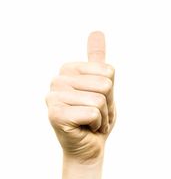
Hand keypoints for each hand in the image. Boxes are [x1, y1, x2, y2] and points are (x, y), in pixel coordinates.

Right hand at [47, 31, 114, 161]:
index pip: (108, 71)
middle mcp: (56, 80)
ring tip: (91, 121)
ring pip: (99, 99)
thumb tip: (97, 31)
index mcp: (68, 69)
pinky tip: (85, 128)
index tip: (99, 100)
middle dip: (108, 104)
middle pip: (105, 84)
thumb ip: (97, 60)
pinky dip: (97, 124)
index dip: (111, 90)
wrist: (89, 147)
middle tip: (95, 114)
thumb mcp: (103, 86)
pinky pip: (93, 113)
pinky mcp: (55, 115)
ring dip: (103, 116)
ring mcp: (52, 97)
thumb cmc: (96, 117)